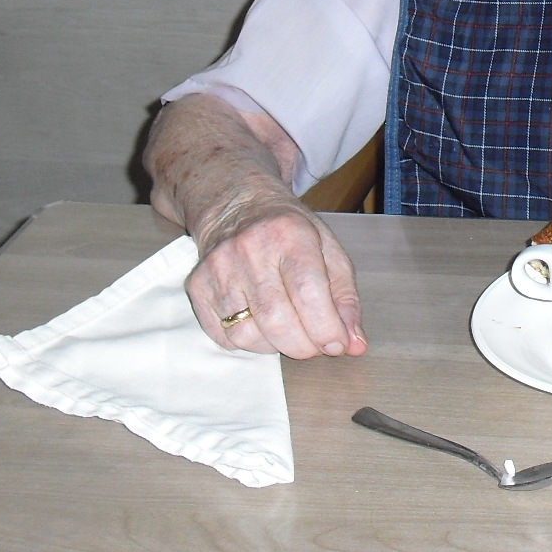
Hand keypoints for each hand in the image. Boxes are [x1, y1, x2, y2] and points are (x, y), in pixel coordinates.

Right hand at [185, 199, 367, 359]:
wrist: (237, 205)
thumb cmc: (290, 231)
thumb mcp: (328, 249)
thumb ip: (345, 298)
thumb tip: (355, 345)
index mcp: (289, 233)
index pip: (308, 292)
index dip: (325, 328)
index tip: (337, 345)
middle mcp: (248, 248)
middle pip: (276, 320)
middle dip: (303, 346)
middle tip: (315, 345)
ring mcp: (218, 268)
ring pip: (247, 335)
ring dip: (276, 346)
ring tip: (288, 328)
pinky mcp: (196, 286)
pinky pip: (224, 337)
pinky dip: (249, 343)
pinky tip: (260, 323)